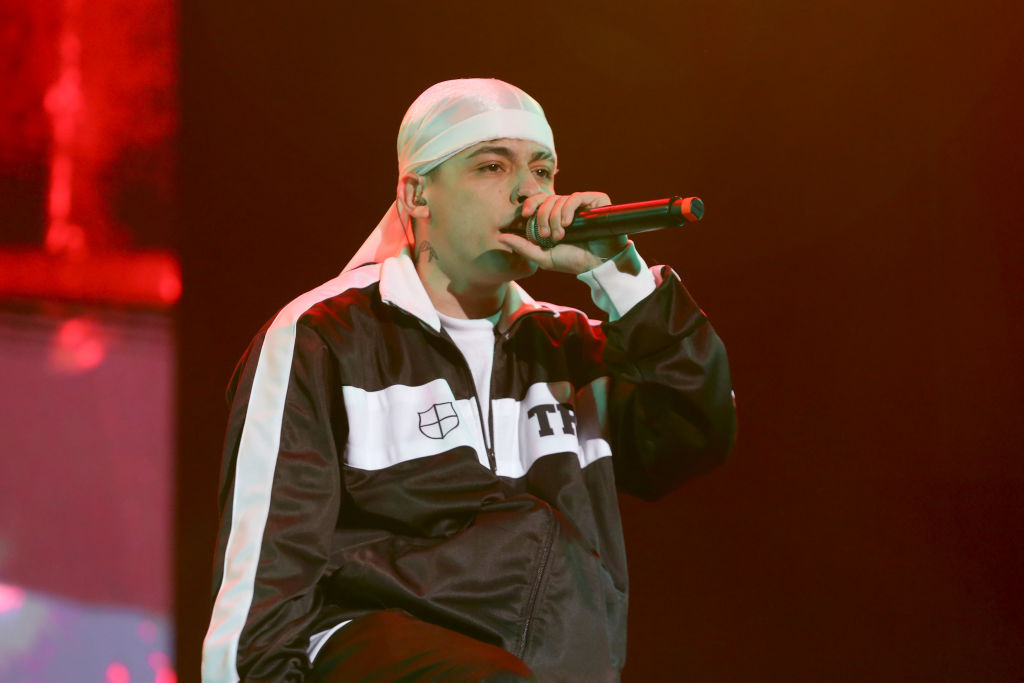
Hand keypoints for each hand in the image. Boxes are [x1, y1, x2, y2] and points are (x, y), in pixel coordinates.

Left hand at [496, 191, 628, 273]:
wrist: (597, 265)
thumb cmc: (572, 261)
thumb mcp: (542, 256)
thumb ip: (522, 247)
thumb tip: (500, 237)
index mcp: (555, 216)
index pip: (539, 200)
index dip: (530, 203)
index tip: (525, 214)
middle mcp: (567, 208)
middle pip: (547, 199)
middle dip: (543, 217)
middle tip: (547, 235)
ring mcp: (582, 204)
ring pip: (560, 200)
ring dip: (556, 219)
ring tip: (561, 236)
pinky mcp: (596, 201)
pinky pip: (576, 197)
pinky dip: (568, 209)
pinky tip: (568, 224)